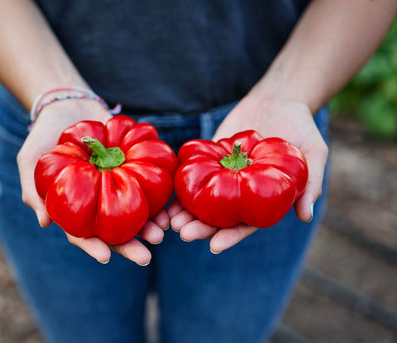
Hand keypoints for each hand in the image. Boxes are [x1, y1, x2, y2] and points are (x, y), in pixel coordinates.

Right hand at [17, 99, 165, 265]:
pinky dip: (157, 198)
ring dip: (148, 225)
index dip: (93, 246)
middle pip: (114, 230)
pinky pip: (147, 185)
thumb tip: (45, 223)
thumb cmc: (44, 135)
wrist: (69, 106)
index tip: (105, 257)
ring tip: (161, 232)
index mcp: (74, 207)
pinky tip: (167, 207)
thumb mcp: (30, 160)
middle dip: (129, 246)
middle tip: (145, 256)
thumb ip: (33, 190)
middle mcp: (97, 201)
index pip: (82, 233)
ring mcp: (116, 186)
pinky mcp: (131, 169)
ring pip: (134, 212)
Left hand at [170, 92, 328, 252]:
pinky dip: (182, 187)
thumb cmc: (301, 128)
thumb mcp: (315, 152)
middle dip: (201, 227)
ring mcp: (225, 176)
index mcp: (264, 199)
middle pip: (219, 217)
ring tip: (170, 220)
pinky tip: (168, 196)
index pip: (246, 224)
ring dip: (186, 212)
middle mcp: (242, 192)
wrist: (279, 99)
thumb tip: (305, 216)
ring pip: (203, 199)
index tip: (214, 246)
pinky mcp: (212, 158)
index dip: (231, 236)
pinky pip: (195, 174)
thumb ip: (311, 183)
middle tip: (183, 232)